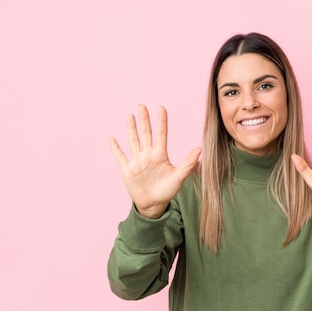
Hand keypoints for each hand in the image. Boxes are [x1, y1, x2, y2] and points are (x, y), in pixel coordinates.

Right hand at [108, 104, 201, 218]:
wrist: (154, 204)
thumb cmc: (167, 191)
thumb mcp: (179, 177)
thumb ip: (188, 163)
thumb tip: (200, 149)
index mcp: (160, 155)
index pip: (161, 134)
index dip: (161, 122)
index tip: (162, 108)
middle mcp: (148, 155)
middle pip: (146, 134)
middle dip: (144, 120)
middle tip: (142, 105)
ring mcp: (137, 161)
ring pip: (133, 141)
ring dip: (131, 129)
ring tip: (130, 116)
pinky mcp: (128, 169)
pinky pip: (120, 156)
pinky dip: (115, 148)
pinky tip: (111, 138)